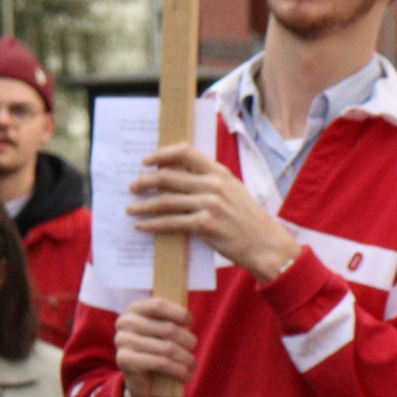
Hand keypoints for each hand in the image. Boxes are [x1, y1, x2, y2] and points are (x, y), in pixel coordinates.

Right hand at [116, 297, 197, 396]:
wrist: (144, 381)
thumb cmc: (161, 349)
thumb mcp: (169, 331)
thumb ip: (176, 319)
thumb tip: (186, 317)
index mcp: (135, 309)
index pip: (158, 305)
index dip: (179, 313)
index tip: (189, 323)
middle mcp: (125, 322)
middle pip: (168, 328)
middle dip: (188, 340)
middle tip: (193, 349)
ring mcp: (122, 341)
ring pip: (167, 348)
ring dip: (186, 359)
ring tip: (192, 366)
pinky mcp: (124, 360)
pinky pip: (160, 363)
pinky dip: (178, 370)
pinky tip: (185, 375)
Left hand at [130, 143, 300, 283]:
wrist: (265, 244)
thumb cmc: (248, 219)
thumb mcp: (233, 191)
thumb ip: (209, 181)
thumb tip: (177, 177)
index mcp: (220, 172)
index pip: (185, 152)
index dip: (161, 154)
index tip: (146, 161)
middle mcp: (214, 185)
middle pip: (168, 176)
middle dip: (144, 181)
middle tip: (133, 187)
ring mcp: (210, 204)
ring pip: (165, 201)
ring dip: (143, 205)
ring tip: (131, 209)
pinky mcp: (206, 225)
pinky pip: (171, 222)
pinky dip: (152, 224)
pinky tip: (142, 226)